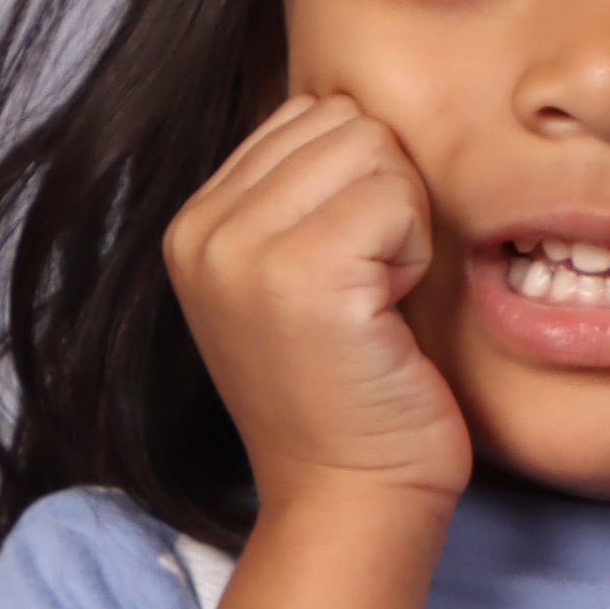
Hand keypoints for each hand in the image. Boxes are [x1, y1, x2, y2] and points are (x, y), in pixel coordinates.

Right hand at [167, 95, 472, 521]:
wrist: (350, 499)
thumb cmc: (349, 396)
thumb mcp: (293, 281)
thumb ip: (298, 195)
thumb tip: (352, 109)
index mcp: (193, 225)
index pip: (306, 115)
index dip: (358, 186)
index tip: (347, 276)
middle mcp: (200, 230)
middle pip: (341, 119)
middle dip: (383, 195)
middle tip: (368, 291)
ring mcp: (241, 250)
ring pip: (373, 147)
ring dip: (402, 222)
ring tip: (375, 302)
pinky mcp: (301, 273)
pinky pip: (398, 198)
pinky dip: (416, 254)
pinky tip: (388, 317)